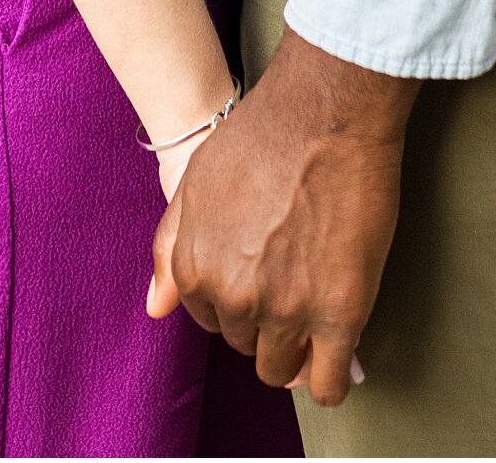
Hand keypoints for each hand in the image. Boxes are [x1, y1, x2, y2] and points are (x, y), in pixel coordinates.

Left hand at [149, 28, 417, 406]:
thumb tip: (156, 307)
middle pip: (246, 344)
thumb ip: (171, 248)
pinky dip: (330, 378)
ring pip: (283, 368)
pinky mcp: (339, 315)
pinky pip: (329, 382)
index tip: (258, 283)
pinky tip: (336, 354)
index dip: (236, 302)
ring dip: (295, 350)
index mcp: (197, 268)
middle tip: (290, 284)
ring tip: (314, 313)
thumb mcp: (196, 183)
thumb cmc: (263, 136)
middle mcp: (235, 298)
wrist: (325, 112)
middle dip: (264, 321)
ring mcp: (287, 311)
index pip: (210, 320)